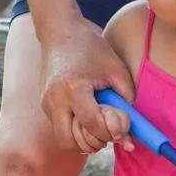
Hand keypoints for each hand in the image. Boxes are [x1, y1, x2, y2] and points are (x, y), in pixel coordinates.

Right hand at [37, 13, 135, 154]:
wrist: (60, 33)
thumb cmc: (92, 49)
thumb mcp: (116, 69)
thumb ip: (127, 101)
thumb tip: (131, 134)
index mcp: (73, 87)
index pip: (92, 123)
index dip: (111, 132)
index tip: (124, 128)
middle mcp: (54, 99)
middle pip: (71, 142)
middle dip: (94, 142)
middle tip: (109, 132)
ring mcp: (46, 104)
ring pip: (64, 141)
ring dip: (84, 141)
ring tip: (99, 127)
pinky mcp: (44, 106)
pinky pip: (62, 131)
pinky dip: (77, 133)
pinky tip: (89, 118)